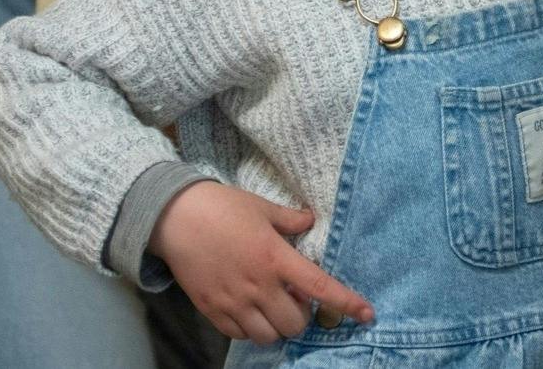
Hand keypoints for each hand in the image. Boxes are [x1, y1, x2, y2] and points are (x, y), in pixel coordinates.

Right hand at [148, 181, 373, 344]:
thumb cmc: (223, 208)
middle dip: (303, 317)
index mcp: (276, 258)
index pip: (319, 287)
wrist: (175, 218)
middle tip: (296, 299)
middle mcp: (258, 286)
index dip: (346, 303)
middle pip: (294, 323)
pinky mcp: (212, 310)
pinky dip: (252, 329)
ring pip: (268, 336)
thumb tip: (310, 220)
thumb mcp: (262, 207)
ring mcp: (233, 302)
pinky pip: (240, 335)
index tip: (367, 314)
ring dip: (278, 327)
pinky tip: (251, 312)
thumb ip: (290, 219)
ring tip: (274, 307)